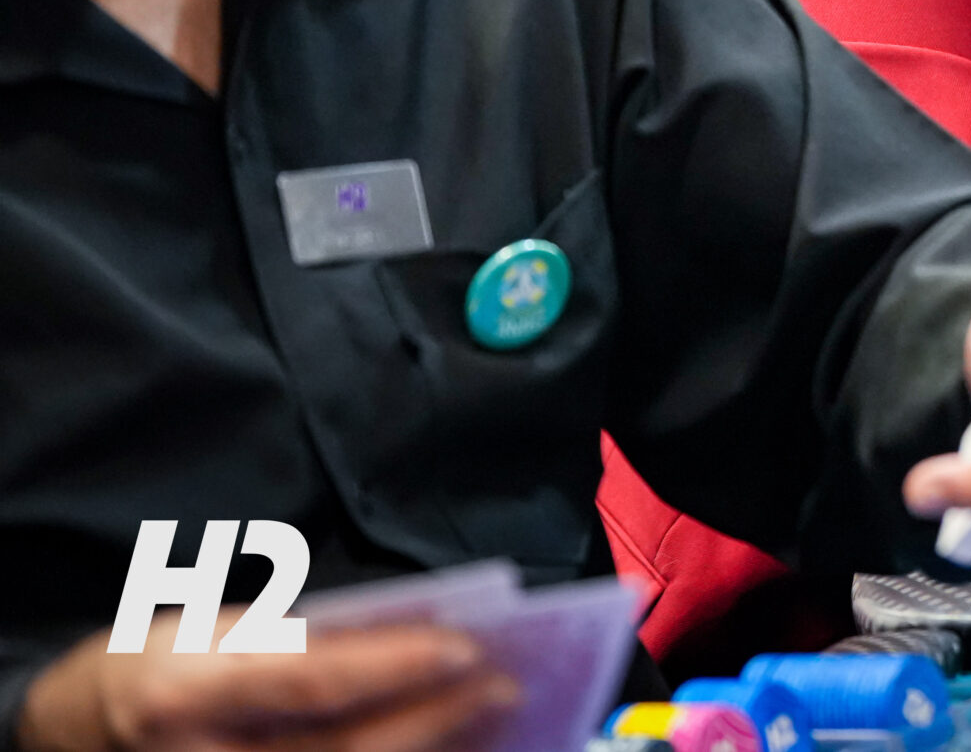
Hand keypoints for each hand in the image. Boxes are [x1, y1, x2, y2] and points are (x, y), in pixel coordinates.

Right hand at [18, 616, 512, 751]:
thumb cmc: (147, 665)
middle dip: (434, 718)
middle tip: (502, 683)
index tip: (464, 646)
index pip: (313, 680)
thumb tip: (399, 632)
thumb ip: (300, 636)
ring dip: (425, 748)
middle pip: (344, 749)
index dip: (394, 665)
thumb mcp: (212, 629)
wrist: (70, 732)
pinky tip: (440, 745)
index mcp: (190, 691)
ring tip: (486, 715)